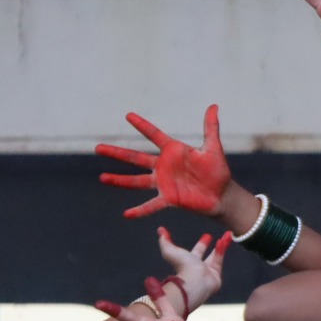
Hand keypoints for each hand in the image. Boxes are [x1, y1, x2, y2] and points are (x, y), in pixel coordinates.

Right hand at [96, 105, 230, 219]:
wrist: (222, 194)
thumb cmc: (217, 171)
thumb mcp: (212, 148)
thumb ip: (210, 127)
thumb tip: (213, 106)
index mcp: (173, 151)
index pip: (154, 135)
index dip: (142, 125)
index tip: (128, 115)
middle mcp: (164, 166)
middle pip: (135, 158)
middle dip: (117, 153)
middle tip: (98, 147)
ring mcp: (164, 183)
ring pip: (136, 181)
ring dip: (119, 180)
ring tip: (102, 177)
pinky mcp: (169, 198)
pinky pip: (151, 205)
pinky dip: (140, 210)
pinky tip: (126, 214)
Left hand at [158, 228, 231, 312]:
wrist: (194, 281)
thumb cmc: (182, 267)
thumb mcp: (170, 251)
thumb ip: (165, 241)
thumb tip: (160, 230)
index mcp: (188, 263)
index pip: (196, 252)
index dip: (201, 244)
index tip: (207, 236)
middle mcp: (198, 268)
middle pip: (207, 255)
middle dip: (213, 246)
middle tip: (219, 237)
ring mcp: (208, 273)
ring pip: (216, 257)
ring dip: (222, 245)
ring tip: (228, 235)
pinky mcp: (216, 276)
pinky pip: (220, 261)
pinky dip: (222, 250)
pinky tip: (224, 240)